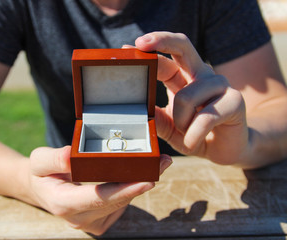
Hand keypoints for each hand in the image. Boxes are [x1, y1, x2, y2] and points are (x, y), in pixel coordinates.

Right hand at [28, 146, 171, 234]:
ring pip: (122, 204)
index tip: (148, 180)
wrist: (42, 190)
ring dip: (139, 185)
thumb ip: (53, 159)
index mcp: (64, 203)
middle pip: (117, 201)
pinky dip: (130, 191)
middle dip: (141, 182)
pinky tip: (136, 176)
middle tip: (163, 162)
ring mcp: (90, 224)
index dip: (125, 190)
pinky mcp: (98, 223)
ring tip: (156, 164)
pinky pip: (120, 207)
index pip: (99, 197)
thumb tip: (70, 155)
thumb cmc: (41, 173)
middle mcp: (79, 218)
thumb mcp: (39, 160)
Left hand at [135, 32, 248, 164]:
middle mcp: (201, 75)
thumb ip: (156, 117)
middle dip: (161, 40)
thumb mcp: (169, 127)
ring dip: (179, 121)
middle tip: (140, 44)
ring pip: (185, 96)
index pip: (166, 58)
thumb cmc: (194, 135)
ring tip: (185, 134)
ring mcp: (220, 85)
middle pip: (183, 46)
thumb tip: (137, 109)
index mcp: (183, 78)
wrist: (224, 152)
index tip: (126, 48)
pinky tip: (192, 142)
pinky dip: (193, 134)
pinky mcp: (235, 101)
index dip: (149, 51)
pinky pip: (205, 117)